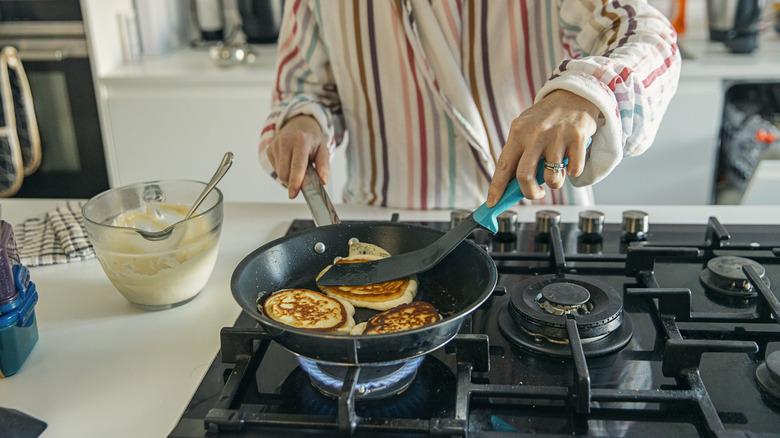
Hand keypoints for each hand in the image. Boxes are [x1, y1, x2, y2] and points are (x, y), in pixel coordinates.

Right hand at [266, 115, 329, 198]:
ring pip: (279, 173)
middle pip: (285, 173)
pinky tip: (289, 161)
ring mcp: (275, 145)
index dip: (295, 181)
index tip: (293, 193)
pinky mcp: (269, 149)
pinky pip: (275, 169)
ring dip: (289, 176)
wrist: (299, 124)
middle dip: (293, 181)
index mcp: (301, 140)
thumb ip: (324, 166)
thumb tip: (322, 181)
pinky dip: (284, 170)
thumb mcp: (323, 150)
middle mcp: (285, 141)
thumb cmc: (312, 139)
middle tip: (303, 177)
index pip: (297, 165)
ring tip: (297, 165)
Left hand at [486, 90, 599, 206]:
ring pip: (552, 178)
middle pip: (524, 176)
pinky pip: (574, 171)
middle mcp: (536, 134)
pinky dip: (573, 172)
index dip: (496, 187)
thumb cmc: (548, 117)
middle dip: (530, 193)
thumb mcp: (527, 128)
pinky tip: (571, 159)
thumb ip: (519, 153)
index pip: (503, 165)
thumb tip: (511, 185)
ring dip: (554, 183)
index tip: (492, 203)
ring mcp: (557, 136)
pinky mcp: (578, 138)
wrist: (576, 93)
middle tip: (535, 193)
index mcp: (518, 132)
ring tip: (556, 172)